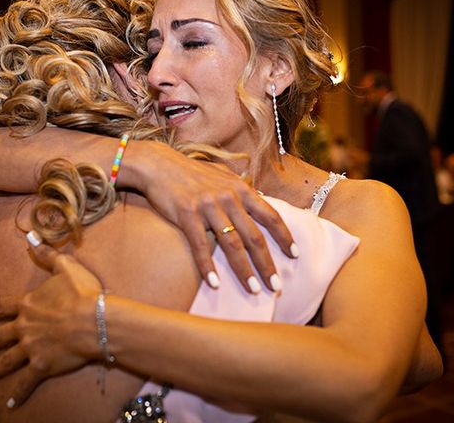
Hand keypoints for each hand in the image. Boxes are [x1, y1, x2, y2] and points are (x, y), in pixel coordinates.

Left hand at [0, 235, 101, 406]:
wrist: (94, 319)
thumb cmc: (83, 293)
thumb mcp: (66, 267)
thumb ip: (47, 253)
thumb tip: (32, 236)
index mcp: (28, 304)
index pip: (5, 307)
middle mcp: (24, 326)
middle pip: (1, 335)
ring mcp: (31, 347)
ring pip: (8, 360)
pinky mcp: (42, 365)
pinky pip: (26, 382)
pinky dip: (18, 394)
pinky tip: (10, 404)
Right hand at [127, 141, 295, 292]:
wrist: (158, 164)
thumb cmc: (191, 171)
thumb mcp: (222, 175)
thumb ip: (240, 188)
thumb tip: (259, 198)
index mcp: (240, 189)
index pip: (270, 215)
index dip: (285, 236)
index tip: (295, 255)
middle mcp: (228, 198)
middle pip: (254, 237)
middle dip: (267, 264)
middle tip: (276, 287)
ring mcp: (208, 206)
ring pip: (232, 244)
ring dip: (244, 271)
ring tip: (253, 290)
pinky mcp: (187, 215)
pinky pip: (200, 246)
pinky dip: (208, 267)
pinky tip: (215, 284)